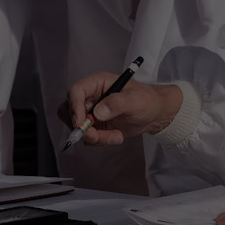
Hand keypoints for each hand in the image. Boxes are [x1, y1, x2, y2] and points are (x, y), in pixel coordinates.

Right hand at [62, 73, 182, 145]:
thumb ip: (118, 103)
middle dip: (81, 127)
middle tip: (96, 135)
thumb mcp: (136, 100)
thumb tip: (99, 112)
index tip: (80, 122)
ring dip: (94, 136)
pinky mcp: (95, 126)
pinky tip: (116, 136)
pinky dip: (100, 141)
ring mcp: (91, 112)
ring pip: (77, 127)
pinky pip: (87, 137)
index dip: (74, 106)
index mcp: (98, 83)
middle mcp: (91, 96)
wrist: (155, 114)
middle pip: (69, 111)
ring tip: (115, 136)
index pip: (76, 91)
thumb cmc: (147, 100)